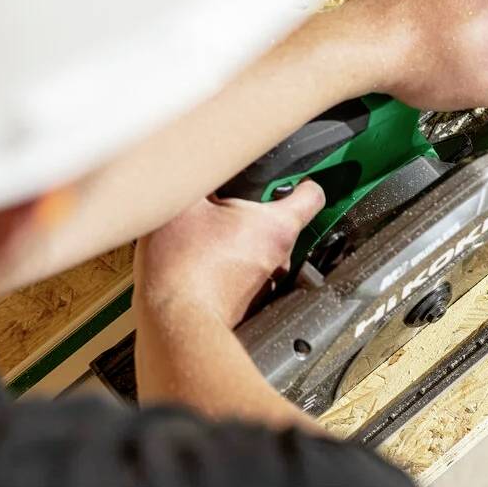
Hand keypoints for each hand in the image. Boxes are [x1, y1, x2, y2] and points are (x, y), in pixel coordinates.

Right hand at [134, 180, 324, 327]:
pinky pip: (242, 270)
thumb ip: (202, 180)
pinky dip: (227, 262)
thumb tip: (201, 167)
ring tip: (206, 234)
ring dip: (238, 238)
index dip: (302, 182)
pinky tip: (200, 259)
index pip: (312, 196)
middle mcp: (278, 255)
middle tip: (223, 204)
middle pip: (278, 220)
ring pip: (258, 247)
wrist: (175, 319)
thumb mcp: (184, 204)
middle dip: (253, 209)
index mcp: (276, 225)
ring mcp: (264, 280)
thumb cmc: (184, 267)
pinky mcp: (244, 299)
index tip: (291, 178)